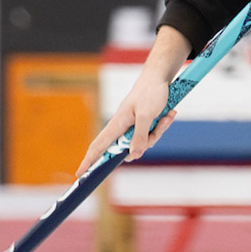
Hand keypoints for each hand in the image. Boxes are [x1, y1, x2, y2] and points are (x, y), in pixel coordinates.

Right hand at [75, 26, 190, 176]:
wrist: (159, 77)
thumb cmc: (149, 92)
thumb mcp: (146, 115)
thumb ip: (140, 135)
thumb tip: (134, 155)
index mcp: (117, 125)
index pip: (98, 146)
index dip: (89, 160)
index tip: (80, 174)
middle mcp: (123, 127)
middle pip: (129, 149)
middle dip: (147, 142)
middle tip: (158, 126)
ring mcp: (133, 126)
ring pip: (144, 142)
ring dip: (158, 130)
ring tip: (166, 115)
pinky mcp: (143, 123)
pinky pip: (152, 133)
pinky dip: (162, 125)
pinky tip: (169, 114)